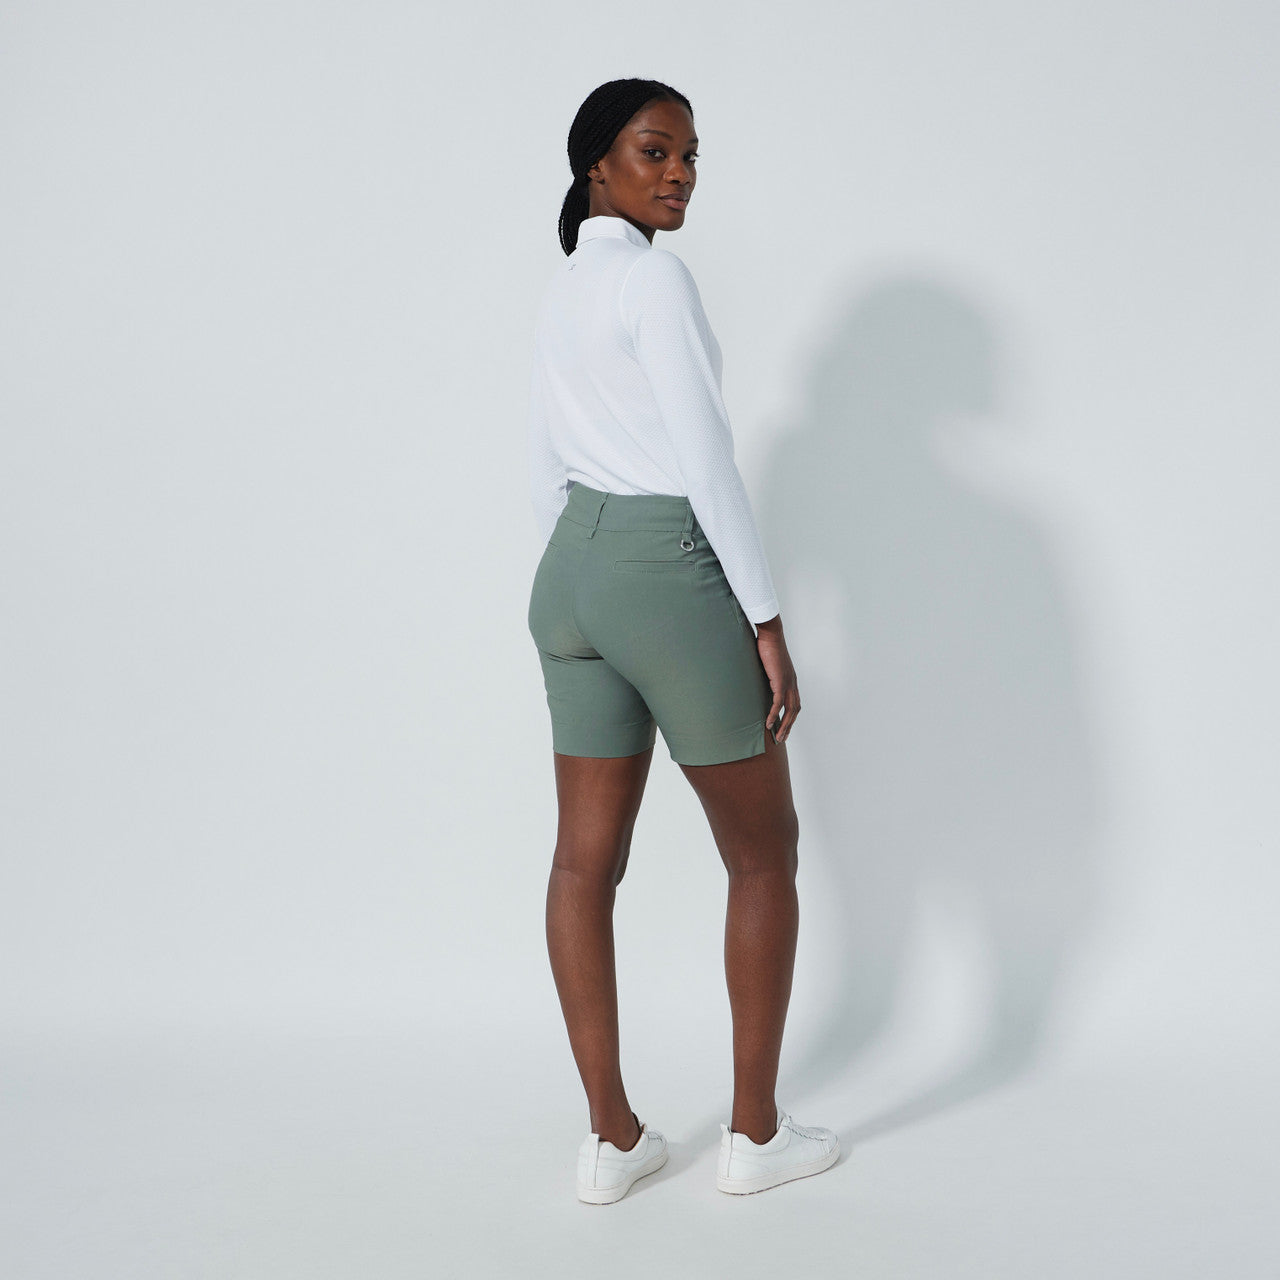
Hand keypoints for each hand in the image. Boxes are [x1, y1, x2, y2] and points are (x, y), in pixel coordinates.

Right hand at [753, 614, 799, 743]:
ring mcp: (788, 683)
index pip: (795, 703)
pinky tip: (768, 722)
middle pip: (795, 710)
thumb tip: (759, 680)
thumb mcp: (769, 665)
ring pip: (789, 710)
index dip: (791, 717)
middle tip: (781, 738)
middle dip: (789, 726)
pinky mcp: (780, 681)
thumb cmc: (768, 646)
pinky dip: (774, 714)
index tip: (784, 727)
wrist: (770, 635)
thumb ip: (767, 675)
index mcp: (791, 680)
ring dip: (784, 725)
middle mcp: (793, 683)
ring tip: (777, 736)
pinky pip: (778, 703)